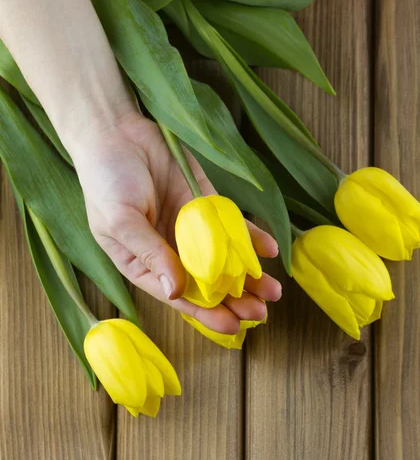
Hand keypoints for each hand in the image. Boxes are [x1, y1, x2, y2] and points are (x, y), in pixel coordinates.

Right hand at [70, 111, 280, 334]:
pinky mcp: (207, 205)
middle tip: (261, 314)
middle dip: (235, 300)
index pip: (179, 296)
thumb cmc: (106, 181)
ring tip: (274, 291)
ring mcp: (192, 229)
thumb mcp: (120, 221)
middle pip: (207, 283)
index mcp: (144, 264)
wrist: (118, 133)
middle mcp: (171, 251)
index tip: (233, 326)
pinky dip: (251, 237)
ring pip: (224, 259)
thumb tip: (175, 290)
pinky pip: (232, 225)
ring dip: (249, 276)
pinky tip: (269, 251)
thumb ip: (149, 254)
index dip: (206, 313)